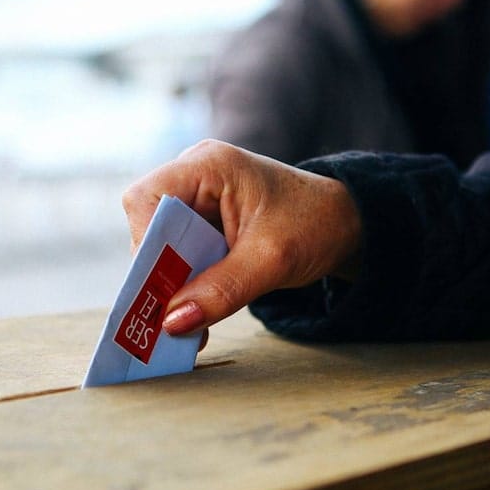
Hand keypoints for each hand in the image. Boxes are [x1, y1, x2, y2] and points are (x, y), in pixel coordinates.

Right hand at [122, 140, 361, 336]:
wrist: (345, 223)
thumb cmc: (316, 225)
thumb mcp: (271, 261)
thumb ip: (221, 291)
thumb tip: (172, 324)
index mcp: (209, 165)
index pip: (147, 198)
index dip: (144, 243)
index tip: (158, 286)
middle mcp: (195, 175)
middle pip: (149, 223)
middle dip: (157, 272)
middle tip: (166, 316)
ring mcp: (198, 197)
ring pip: (161, 244)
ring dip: (171, 284)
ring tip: (185, 323)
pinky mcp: (203, 219)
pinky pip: (179, 253)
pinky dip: (185, 284)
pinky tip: (197, 313)